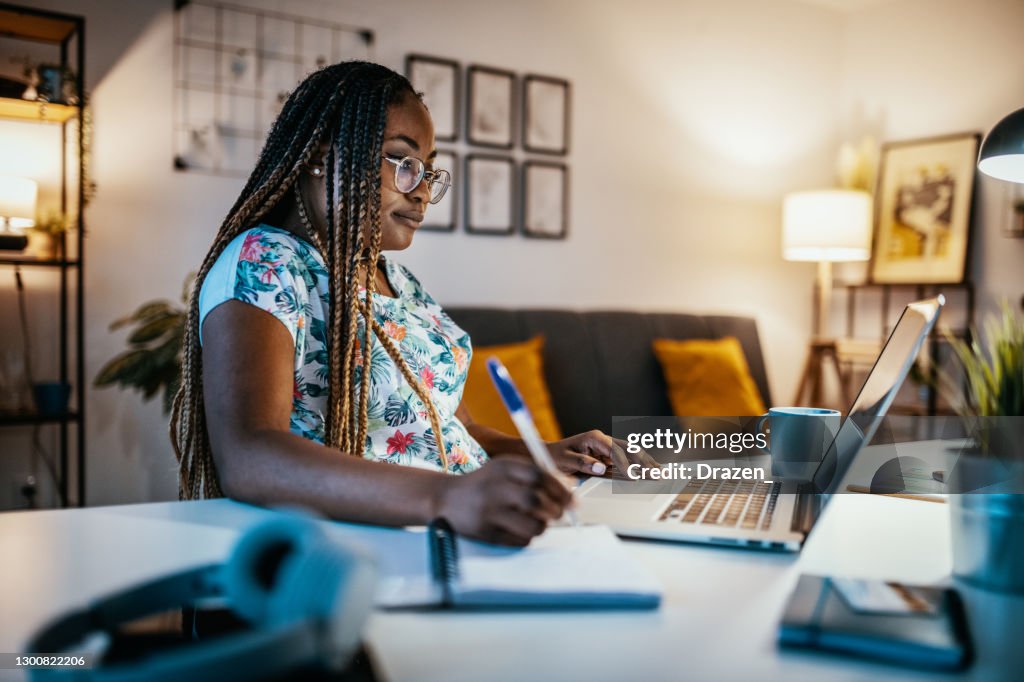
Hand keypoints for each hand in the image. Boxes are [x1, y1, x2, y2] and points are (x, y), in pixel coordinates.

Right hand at [433, 458, 571, 545]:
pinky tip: (520, 530)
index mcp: (502, 467)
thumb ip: (534, 475)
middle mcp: (494, 488)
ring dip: (542, 526)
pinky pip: (520, 540)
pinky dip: (528, 537)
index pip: (539, 475)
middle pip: (536, 500)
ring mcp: (489, 512)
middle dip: (555, 510)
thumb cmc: (484, 484)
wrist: (445, 499)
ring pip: (532, 524)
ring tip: (538, 522)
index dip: (560, 489)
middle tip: (558, 513)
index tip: (572, 499)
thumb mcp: (504, 469)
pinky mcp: (486, 533)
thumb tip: (570, 487)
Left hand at [547, 430, 661, 477]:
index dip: (625, 463)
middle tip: (658, 472)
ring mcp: (608, 449)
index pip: (615, 450)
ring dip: (646, 464)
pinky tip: (650, 472)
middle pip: (629, 449)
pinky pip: (626, 462)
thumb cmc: (556, 455)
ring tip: (661, 472)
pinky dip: (639, 467)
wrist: (550, 454)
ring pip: (632, 455)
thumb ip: (582, 463)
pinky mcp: (609, 457)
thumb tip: (601, 468)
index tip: (633, 475)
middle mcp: (604, 441)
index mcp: (595, 438)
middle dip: (645, 461)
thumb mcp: (565, 460)